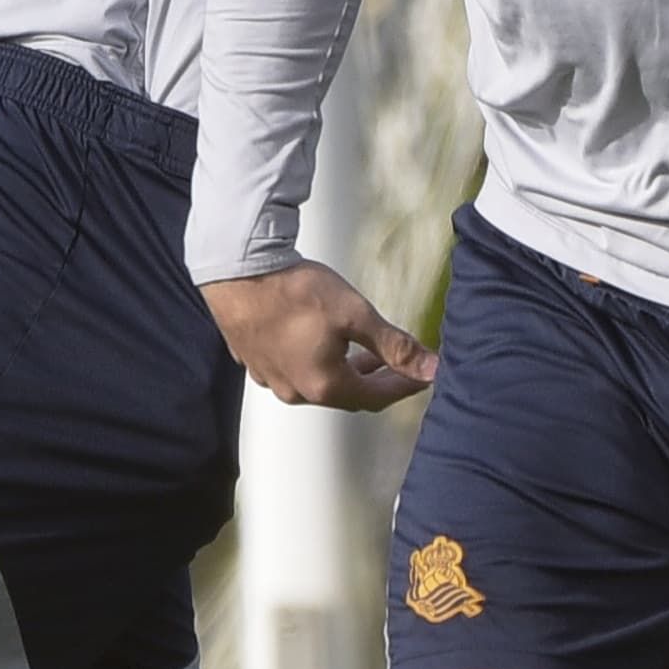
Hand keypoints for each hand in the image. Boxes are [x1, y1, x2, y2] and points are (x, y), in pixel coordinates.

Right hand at [203, 261, 438, 407]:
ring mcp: (271, 379)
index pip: (376, 398)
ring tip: (365, 350)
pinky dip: (319, 362)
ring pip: (320, 385)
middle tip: (399, 361)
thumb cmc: (296, 292)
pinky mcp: (255, 362)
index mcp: (324, 386)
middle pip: (348, 395)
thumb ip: (394, 346)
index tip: (423, 373)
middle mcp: (295, 391)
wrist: (237, 271)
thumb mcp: (356, 315)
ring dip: (348, 372)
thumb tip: (431, 368)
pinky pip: (295, 372)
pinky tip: (323, 341)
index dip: (404, 386)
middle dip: (378, 380)